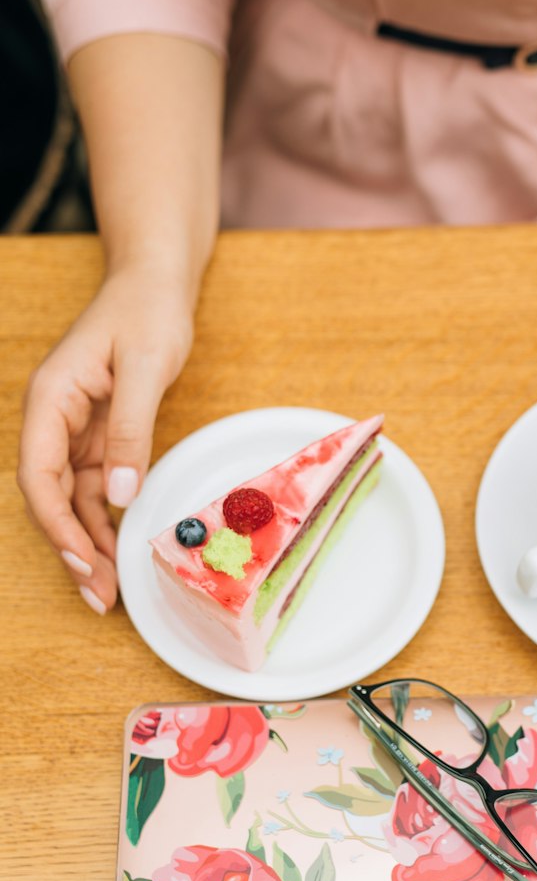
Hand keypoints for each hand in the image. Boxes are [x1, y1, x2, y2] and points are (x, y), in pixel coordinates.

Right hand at [18, 270, 193, 610]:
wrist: (156, 284)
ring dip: (89, 543)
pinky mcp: (100, 436)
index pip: (37, 474)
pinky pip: (95, 488)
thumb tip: (119, 495)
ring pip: (72, 500)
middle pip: (50, 497)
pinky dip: (106, 521)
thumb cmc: (147, 312)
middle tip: (99, 596)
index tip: (81, 561)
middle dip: (71, 549)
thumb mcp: (145, 367)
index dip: (55, 524)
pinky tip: (121, 550)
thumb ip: (132, 431)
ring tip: (111, 589)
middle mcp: (54, 420)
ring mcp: (75, 431)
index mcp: (50, 399)